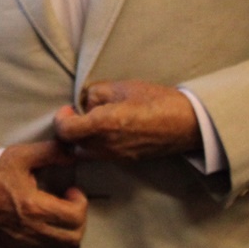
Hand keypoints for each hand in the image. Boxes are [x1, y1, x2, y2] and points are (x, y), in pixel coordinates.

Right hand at [0, 141, 86, 247]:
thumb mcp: (20, 156)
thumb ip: (50, 152)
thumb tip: (73, 153)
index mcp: (33, 206)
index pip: (75, 216)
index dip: (80, 203)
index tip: (73, 191)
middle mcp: (30, 229)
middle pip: (73, 237)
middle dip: (78, 219)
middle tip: (69, 203)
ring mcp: (23, 241)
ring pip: (61, 247)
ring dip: (67, 230)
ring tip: (58, 212)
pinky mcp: (15, 245)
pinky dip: (52, 238)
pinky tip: (44, 221)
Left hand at [53, 79, 202, 162]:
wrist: (187, 123)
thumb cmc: (156, 100)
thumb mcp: (121, 87)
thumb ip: (96, 94)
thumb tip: (85, 104)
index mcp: (104, 125)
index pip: (65, 131)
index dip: (61, 119)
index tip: (69, 109)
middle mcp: (107, 146)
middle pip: (72, 145)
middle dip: (70, 130)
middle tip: (79, 114)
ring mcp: (117, 156)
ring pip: (86, 153)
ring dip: (82, 140)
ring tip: (94, 122)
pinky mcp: (127, 160)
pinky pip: (101, 156)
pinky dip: (96, 145)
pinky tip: (108, 130)